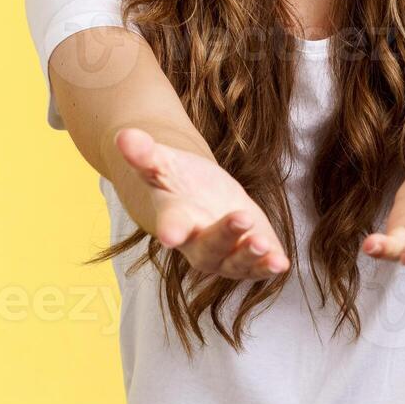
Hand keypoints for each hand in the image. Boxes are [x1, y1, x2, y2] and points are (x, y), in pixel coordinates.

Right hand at [113, 128, 289, 280]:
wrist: (200, 197)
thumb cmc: (179, 181)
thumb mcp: (163, 162)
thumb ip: (145, 154)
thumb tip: (124, 135)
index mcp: (175, 221)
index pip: (172, 226)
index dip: (171, 229)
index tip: (170, 234)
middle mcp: (198, 245)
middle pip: (209, 247)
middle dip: (225, 235)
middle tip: (241, 217)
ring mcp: (225, 256)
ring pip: (235, 263)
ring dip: (250, 256)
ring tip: (263, 244)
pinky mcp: (250, 257)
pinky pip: (258, 267)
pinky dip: (268, 266)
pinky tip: (280, 263)